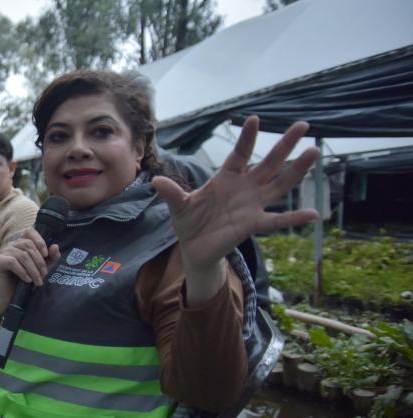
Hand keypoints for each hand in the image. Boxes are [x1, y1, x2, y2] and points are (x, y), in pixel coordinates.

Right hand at [0, 228, 60, 316]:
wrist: (13, 295)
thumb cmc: (27, 279)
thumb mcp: (42, 268)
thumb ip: (50, 258)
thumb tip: (55, 246)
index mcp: (22, 242)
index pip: (29, 232)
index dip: (39, 241)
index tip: (46, 255)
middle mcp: (12, 244)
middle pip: (28, 246)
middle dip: (39, 261)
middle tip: (44, 274)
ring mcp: (3, 251)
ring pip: (22, 255)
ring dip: (33, 269)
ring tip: (37, 281)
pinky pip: (12, 262)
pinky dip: (22, 271)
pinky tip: (27, 280)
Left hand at [152, 116, 318, 303]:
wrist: (194, 247)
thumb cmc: (190, 221)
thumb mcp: (179, 206)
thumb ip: (171, 193)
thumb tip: (155, 181)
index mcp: (226, 178)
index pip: (239, 154)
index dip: (247, 138)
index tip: (254, 119)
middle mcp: (244, 188)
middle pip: (269, 163)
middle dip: (285, 145)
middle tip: (303, 125)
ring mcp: (252, 205)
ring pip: (279, 184)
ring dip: (297, 170)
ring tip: (314, 153)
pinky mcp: (253, 224)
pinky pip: (277, 220)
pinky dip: (294, 217)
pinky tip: (314, 214)